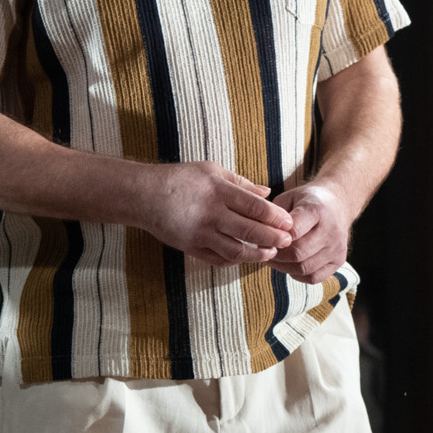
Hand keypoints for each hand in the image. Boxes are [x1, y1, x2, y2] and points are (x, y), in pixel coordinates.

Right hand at [143, 161, 293, 266]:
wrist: (143, 195)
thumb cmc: (180, 179)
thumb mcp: (211, 171)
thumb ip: (241, 183)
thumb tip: (267, 192)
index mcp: (218, 191)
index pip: (255, 207)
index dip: (276, 217)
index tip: (289, 223)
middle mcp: (210, 214)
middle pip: (250, 231)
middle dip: (273, 238)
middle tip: (288, 241)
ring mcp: (200, 233)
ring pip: (236, 250)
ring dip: (257, 254)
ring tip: (271, 253)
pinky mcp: (190, 247)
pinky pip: (218, 259)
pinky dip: (235, 260)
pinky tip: (246, 257)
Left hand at [266, 182, 354, 284]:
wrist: (338, 203)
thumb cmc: (306, 201)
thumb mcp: (288, 197)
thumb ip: (274, 216)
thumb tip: (258, 237)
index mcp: (317, 209)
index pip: (292, 232)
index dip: (274, 238)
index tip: (263, 237)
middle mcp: (332, 230)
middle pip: (297, 253)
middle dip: (276, 255)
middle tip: (264, 251)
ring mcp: (337, 247)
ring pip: (304, 268)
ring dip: (283, 267)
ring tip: (275, 258)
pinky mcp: (340, 260)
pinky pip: (313, 278)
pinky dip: (297, 275)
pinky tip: (290, 264)